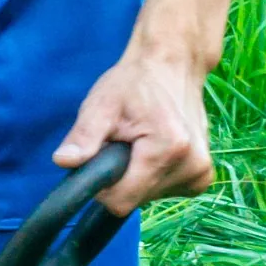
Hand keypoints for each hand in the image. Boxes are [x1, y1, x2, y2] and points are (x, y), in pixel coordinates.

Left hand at [53, 27, 214, 216]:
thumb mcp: (102, 105)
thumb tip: (63, 161)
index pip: (122, 201)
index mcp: (168, 150)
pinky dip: (153, 177)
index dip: (103, 187)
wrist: (174, 64)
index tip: (102, 159)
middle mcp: (191, 167)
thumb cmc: (135, 82)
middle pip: (135, 200)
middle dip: (121, 178)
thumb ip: (84, 137)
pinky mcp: (202, 178)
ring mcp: (200, 174)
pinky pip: (165, 192)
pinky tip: (155, 151)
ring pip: (148, 198)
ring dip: (137, 177)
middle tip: (124, 142)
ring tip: (140, 142)